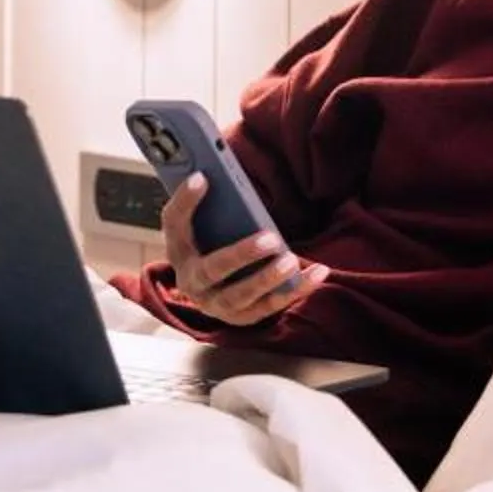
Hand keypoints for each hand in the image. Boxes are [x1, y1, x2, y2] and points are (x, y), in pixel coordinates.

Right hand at [159, 173, 327, 325]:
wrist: (208, 291)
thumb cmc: (207, 245)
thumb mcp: (198, 225)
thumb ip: (202, 203)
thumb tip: (211, 174)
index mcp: (179, 250)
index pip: (175, 223)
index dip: (185, 201)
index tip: (203, 176)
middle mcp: (192, 282)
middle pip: (213, 269)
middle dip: (242, 254)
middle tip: (270, 238)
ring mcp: (217, 304)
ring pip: (241, 295)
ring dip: (268, 279)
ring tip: (291, 260)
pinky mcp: (244, 317)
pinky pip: (271, 306)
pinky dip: (295, 290)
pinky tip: (317, 272)